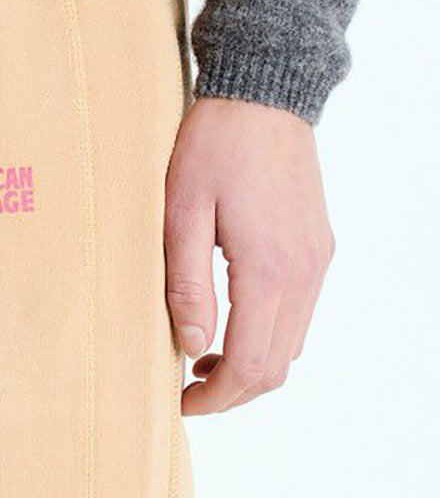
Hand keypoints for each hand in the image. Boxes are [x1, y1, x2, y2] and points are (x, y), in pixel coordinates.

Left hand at [164, 97, 332, 414]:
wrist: (263, 94)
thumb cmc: (213, 145)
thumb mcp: (181, 211)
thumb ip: (187, 283)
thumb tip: (191, 345)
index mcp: (268, 268)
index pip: (250, 364)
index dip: (215, 398)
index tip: (180, 403)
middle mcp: (304, 272)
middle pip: (277, 366)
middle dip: (232, 391)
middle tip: (186, 389)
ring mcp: (317, 260)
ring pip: (292, 344)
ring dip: (250, 364)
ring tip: (200, 355)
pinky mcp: (318, 247)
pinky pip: (299, 313)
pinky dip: (268, 334)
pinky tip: (229, 320)